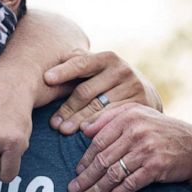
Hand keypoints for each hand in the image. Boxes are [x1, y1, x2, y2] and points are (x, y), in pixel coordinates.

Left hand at [44, 50, 161, 134]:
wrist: (145, 92)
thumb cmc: (109, 80)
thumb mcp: (97, 68)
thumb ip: (78, 63)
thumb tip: (53, 64)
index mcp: (107, 58)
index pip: (81, 64)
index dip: (64, 71)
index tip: (46, 79)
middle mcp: (122, 70)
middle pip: (86, 91)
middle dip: (68, 107)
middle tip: (53, 123)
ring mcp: (133, 88)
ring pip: (98, 107)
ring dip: (78, 120)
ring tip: (63, 130)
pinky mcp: (139, 105)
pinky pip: (113, 118)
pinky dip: (98, 125)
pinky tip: (85, 132)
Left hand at [68, 104, 191, 191]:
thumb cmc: (161, 132)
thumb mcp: (139, 116)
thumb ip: (111, 118)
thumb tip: (84, 130)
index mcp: (128, 117)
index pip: (99, 140)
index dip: (85, 158)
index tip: (77, 171)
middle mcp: (136, 131)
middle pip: (103, 158)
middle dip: (86, 177)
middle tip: (74, 190)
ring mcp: (146, 149)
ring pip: (114, 173)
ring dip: (98, 189)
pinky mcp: (156, 166)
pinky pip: (130, 184)